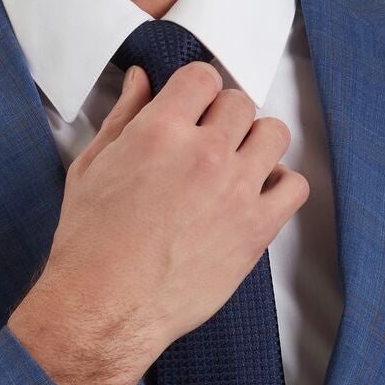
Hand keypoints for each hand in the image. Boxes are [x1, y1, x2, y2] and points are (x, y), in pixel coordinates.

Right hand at [38, 56, 308, 361]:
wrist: (106, 307)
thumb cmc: (90, 243)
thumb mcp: (92, 167)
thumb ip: (122, 116)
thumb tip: (142, 79)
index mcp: (160, 130)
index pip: (203, 77)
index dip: (198, 91)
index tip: (194, 109)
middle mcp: (204, 153)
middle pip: (240, 103)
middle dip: (224, 117)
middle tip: (209, 142)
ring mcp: (236, 190)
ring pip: (274, 135)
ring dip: (257, 143)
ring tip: (237, 165)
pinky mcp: (256, 228)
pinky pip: (295, 187)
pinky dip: (281, 186)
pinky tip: (256, 196)